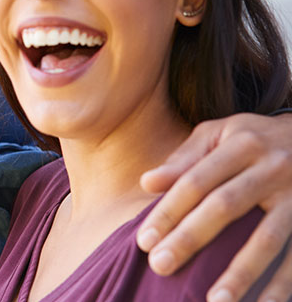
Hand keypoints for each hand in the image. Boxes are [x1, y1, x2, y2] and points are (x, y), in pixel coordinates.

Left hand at [136, 112, 291, 301]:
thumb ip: (184, 160)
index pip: (196, 182)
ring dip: (240, 273)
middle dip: (189, 239)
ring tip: (214, 301)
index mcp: (242, 144)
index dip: (168, 212)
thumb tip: (146, 182)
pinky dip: (282, 284)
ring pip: (267, 238)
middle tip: (160, 266)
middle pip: (224, 207)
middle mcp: (272, 167)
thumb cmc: (255, 139)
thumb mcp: (221, 135)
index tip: (143, 241)